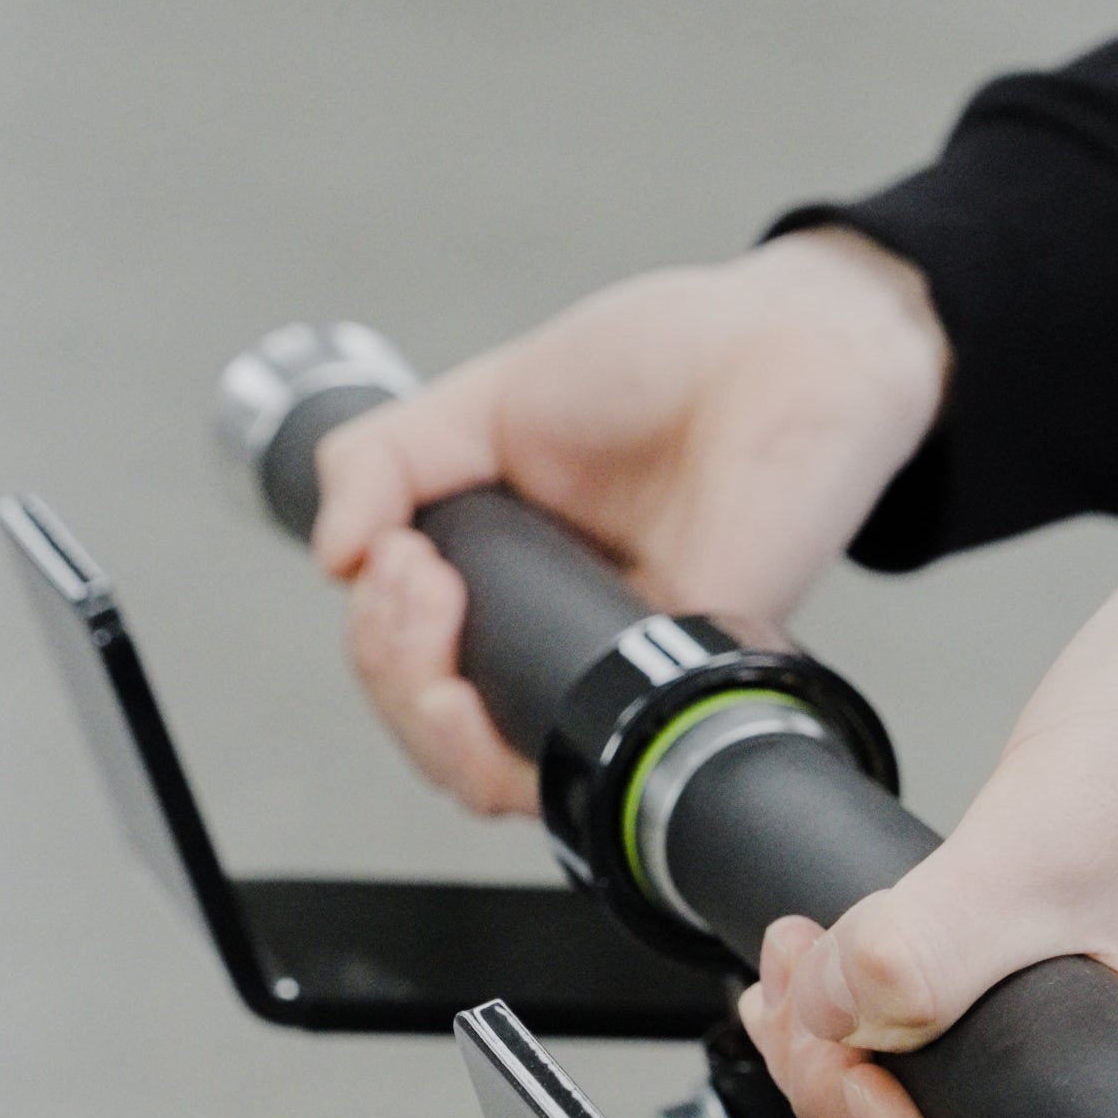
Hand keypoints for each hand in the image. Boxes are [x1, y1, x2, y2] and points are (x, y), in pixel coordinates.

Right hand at [310, 230, 948, 812]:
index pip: (410, 658)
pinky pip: (562, 765)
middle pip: (427, 725)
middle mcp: (556, 633)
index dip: (377, 633)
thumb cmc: (668, 361)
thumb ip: (386, 459)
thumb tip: (333, 556)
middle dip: (384, 662)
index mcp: (511, 573)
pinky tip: (471, 661)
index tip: (389, 554)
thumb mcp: (487, 396)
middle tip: (407, 575)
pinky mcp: (666, 685)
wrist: (785, 350)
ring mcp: (610, 666)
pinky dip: (489, 739)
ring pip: (476, 767)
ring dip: (414, 697)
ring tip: (429, 596)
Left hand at [740, 479, 1117, 1117]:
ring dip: (861, 1061)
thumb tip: (830, 1019)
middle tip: (798, 1025)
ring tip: (793, 983)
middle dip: (869, 1110)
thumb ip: (925, 946)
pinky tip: (826, 970)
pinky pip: (973, 1036)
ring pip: (969, 1110)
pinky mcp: (1084, 975)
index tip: (866, 1089)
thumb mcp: (1049, 846)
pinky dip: (888, 1014)